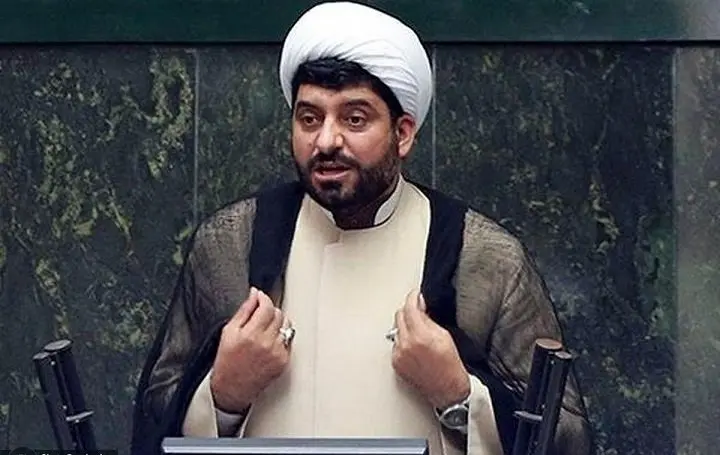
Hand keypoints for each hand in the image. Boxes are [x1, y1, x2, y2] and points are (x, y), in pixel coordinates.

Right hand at [210, 287, 291, 412]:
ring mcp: (277, 353)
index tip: (260, 297)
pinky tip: (268, 343)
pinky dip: (281, 338)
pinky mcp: (284, 361)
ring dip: (277, 323)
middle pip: (278, 314)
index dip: (264, 298)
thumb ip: (244, 310)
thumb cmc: (227, 361)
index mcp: (251, 334)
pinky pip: (288, 340)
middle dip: (269, 310)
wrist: (232, 388)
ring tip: (264, 330)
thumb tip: (254, 294)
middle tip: (260, 315)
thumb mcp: (228, 332)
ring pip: (286, 325)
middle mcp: (266, 343)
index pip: (267, 306)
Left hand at [391, 289, 470, 408]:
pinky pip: (396, 343)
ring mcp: (399, 354)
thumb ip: (429, 319)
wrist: (447, 389)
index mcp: (420, 336)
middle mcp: (406, 345)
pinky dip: (403, 341)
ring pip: (397, 329)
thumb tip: (420, 307)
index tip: (416, 295)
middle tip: (419, 312)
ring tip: (420, 334)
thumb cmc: (450, 366)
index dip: (413, 298)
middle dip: (409, 311)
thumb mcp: (444, 335)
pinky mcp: (396, 363)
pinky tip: (415, 346)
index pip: (409, 308)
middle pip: (399, 316)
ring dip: (406, 326)